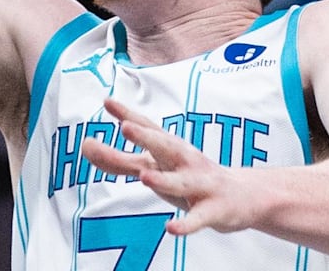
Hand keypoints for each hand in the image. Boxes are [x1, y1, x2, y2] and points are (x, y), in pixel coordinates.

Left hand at [81, 98, 254, 235]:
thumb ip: (119, 160)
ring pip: (181, 183)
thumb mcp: (155, 167)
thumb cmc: (191, 177)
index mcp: (171, 149)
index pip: (148, 128)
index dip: (128, 114)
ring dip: (164, 179)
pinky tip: (171, 228)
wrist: (243, 196)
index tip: (107, 101)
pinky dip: (186, 223)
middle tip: (126, 126)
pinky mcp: (213, 210)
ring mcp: (201, 185)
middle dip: (147, 137)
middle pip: (166, 147)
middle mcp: (186, 162)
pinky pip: (198, 218)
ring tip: (144, 176)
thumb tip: (85, 146)